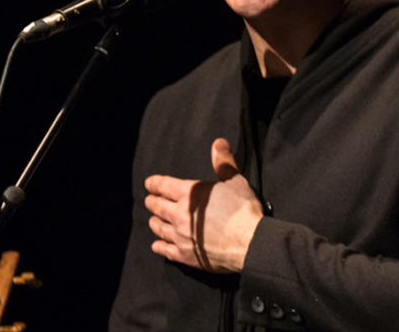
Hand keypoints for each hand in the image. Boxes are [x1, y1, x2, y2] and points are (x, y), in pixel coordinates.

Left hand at [144, 138, 262, 272]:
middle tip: (149, 200)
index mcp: (190, 193)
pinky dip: (159, 246)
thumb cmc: (243, 210)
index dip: (154, 183)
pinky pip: (166, 250)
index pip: (163, 185)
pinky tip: (157, 245)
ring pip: (159, 227)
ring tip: (153, 220)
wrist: (249, 242)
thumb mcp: (235, 180)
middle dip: (152, 202)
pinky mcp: (186, 255)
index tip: (149, 183)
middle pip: (157, 206)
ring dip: (154, 222)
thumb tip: (218, 143)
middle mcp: (180, 214)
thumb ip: (223, 162)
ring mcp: (181, 236)